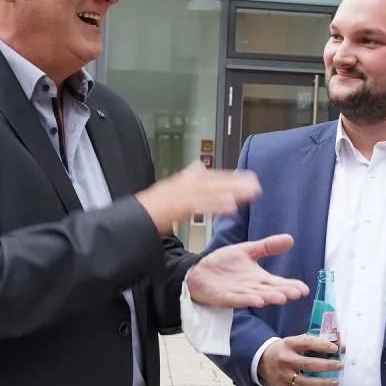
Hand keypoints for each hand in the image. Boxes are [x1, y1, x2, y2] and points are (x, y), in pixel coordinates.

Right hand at [136, 161, 261, 233]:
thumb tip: (198, 165)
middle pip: (214, 182)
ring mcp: (179, 196)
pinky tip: (231, 208)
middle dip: (235, 183)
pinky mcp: (177, 207)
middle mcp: (182, 186)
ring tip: (251, 194)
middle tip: (255, 184)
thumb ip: (185, 176)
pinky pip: (200, 206)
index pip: (209, 177)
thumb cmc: (147, 208)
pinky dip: (216, 206)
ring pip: (211, 192)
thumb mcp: (166, 188)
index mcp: (180, 182)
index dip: (228, 177)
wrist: (130, 220)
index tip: (245, 178)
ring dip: (232, 192)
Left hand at [187, 234, 309, 308]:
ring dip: (269, 298)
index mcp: (259, 278)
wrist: (198, 270)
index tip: (304, 289)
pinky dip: (247, 300)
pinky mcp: (224, 297)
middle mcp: (252, 288)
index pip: (279, 283)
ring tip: (281, 298)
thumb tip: (290, 239)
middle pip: (270, 291)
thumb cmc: (223, 263)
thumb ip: (267, 247)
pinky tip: (258, 301)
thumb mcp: (248, 250)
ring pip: (257, 296)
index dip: (291, 285)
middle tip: (297, 293)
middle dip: (283, 292)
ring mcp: (239, 294)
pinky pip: (237, 299)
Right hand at [258, 335, 342, 385]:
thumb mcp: (294, 341)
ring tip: (336, 381)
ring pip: (306, 382)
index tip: (335, 349)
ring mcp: (283, 375)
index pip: (307, 342)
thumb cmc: (284, 349)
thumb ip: (314, 343)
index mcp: (289, 344)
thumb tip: (339, 346)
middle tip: (340, 365)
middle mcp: (285, 359)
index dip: (322, 345)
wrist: (261, 361)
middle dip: (327, 366)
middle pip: (309, 364)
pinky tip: (321, 385)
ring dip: (323, 382)